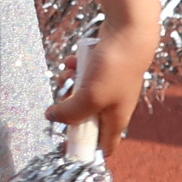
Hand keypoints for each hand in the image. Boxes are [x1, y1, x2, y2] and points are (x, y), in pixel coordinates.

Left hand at [46, 17, 152, 149]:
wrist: (129, 34)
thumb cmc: (115, 69)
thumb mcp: (90, 97)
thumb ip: (70, 112)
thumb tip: (52, 118)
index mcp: (115, 120)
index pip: (103, 145)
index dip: (84, 147)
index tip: (63, 144)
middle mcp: (113, 105)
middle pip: (84, 117)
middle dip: (69, 107)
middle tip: (64, 96)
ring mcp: (108, 86)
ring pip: (80, 93)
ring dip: (69, 84)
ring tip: (70, 73)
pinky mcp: (103, 69)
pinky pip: (82, 74)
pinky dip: (75, 68)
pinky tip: (73, 60)